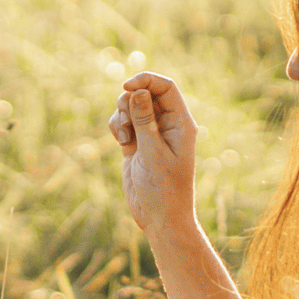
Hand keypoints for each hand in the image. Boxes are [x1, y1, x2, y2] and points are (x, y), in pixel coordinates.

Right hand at [108, 71, 197, 238]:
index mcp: (181, 123)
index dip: (146, 81)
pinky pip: (123, 123)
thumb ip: (144, 121)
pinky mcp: (136, 144)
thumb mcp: (152, 153)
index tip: (126, 87)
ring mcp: (151, 134)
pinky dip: (117, 127)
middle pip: (146, 93)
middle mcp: (167, 125)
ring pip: (131, 107)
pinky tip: (121, 143)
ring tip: (123, 136)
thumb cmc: (163, 189)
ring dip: (121, 115)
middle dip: (129, 100)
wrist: (159, 218)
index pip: (165, 88)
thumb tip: (138, 91)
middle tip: (124, 120)